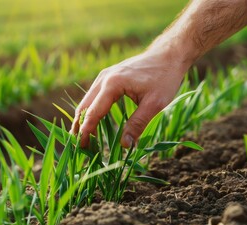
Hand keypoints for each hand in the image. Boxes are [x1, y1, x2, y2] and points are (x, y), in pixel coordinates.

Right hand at [71, 47, 187, 147]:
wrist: (168, 55)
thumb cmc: (164, 78)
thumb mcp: (155, 104)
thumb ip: (138, 124)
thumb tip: (125, 145)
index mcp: (112, 84)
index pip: (93, 112)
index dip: (86, 131)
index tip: (82, 147)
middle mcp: (104, 78)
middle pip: (84, 105)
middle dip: (79, 126)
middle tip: (78, 146)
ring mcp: (105, 75)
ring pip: (87, 100)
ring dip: (83, 118)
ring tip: (83, 137)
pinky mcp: (109, 76)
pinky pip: (94, 95)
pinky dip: (90, 109)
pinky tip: (94, 121)